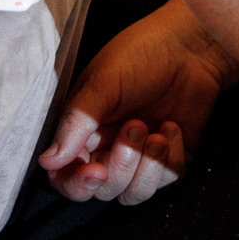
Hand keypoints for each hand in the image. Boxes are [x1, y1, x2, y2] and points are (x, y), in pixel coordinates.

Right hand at [38, 0, 238, 203]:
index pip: (66, 176)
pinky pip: (167, 182)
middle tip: (135, 127)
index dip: (77, 183)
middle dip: (120, 167)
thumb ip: (76, 122)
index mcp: (82, 132)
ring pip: (133, 194)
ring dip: (145, 169)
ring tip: (156, 133)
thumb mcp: (103, 83)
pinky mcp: (171, 159)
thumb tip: (47, 161)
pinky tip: (173, 127)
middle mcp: (107, 148)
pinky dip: (171, 160)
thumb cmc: (141, 55)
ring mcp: (140, 157)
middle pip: (102, 190)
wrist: (191, 46)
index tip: (96, 171)